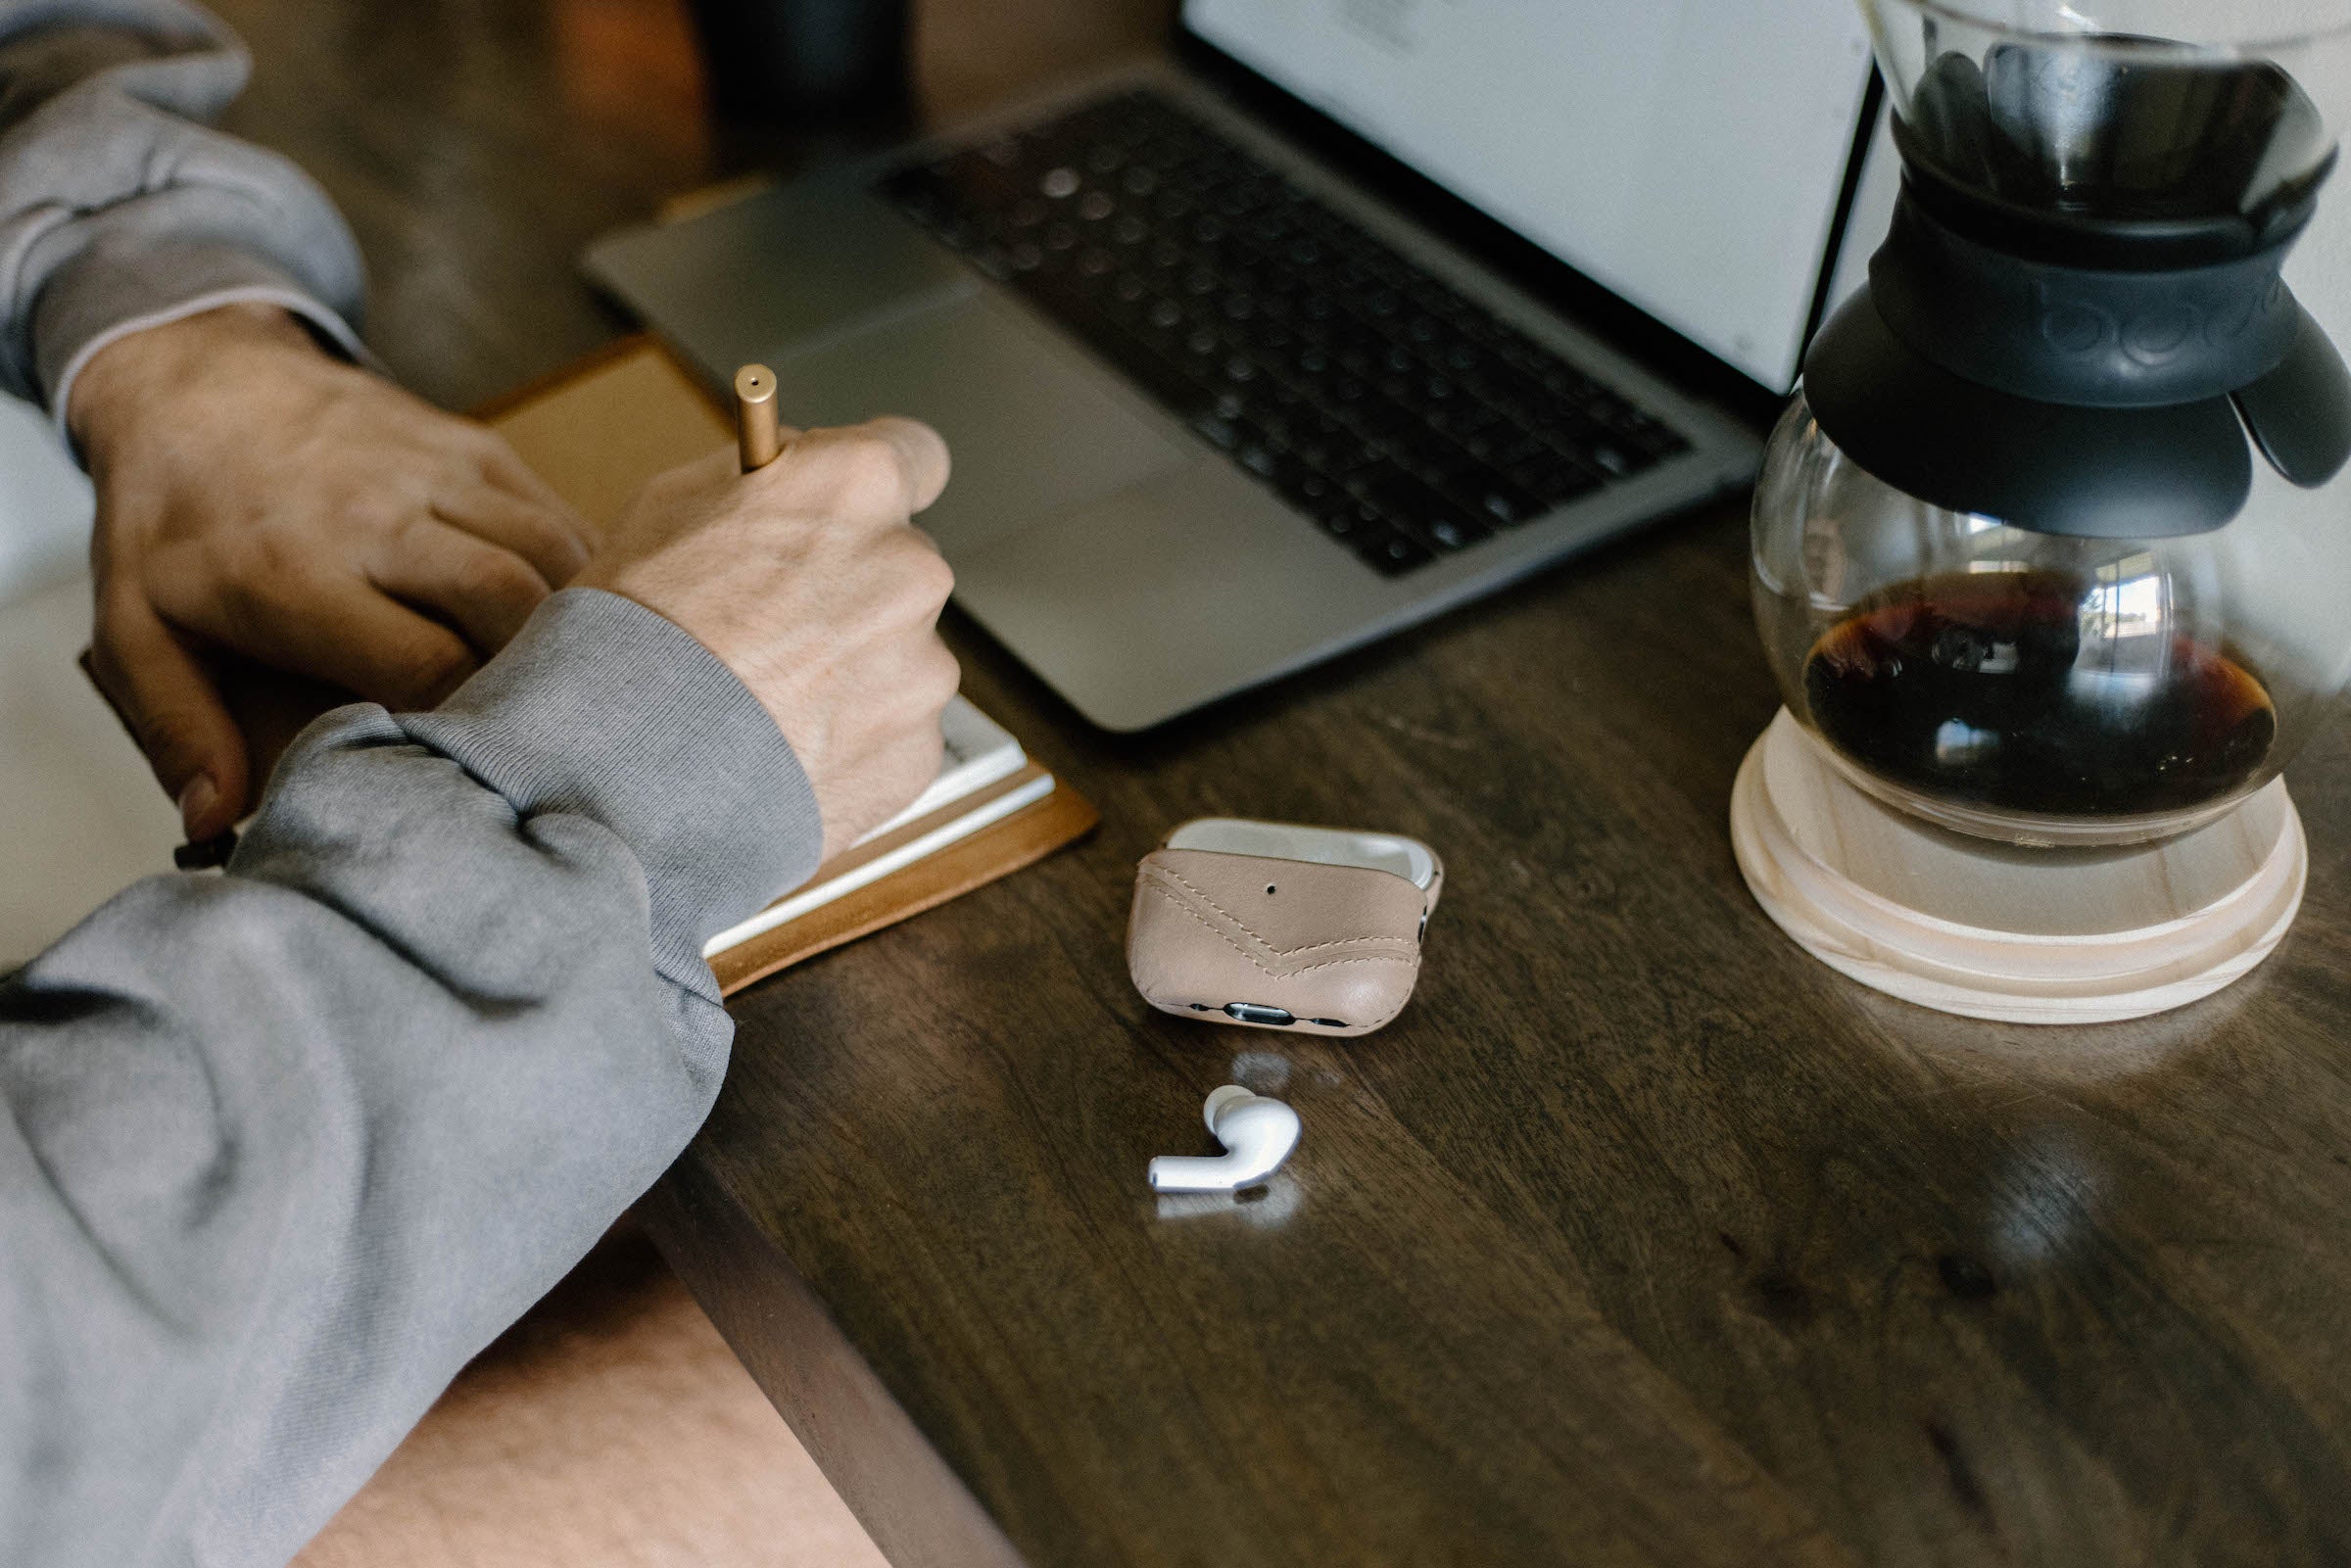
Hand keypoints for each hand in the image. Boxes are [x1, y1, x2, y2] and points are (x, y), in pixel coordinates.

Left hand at [68, 303, 595, 839]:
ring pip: (552, 552)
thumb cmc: (170, 520)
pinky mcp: (475, 448)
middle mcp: (378, 515)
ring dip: (577, 623)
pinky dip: (583, 574)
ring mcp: (436, 472)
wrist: (196, 379)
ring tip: (573, 684)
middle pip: (510, 602)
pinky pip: (558, 515)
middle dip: (539, 674)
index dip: (461, 720)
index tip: (464, 760)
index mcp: (299, 571)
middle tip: (535, 726)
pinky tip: (575, 623)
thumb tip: (215, 815)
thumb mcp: (134, 626)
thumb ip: (177, 724)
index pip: (425, 661)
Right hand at [579, 420, 958, 862]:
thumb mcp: (671, 503)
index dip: (875, 485)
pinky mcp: (918, 748)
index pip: (915, 455)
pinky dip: (851, 737)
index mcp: (858, 486)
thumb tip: (794, 473)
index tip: (852, 508)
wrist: (626, 769)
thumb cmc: (636, 634)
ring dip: (852, 667)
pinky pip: (894, 729)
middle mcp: (910, 568)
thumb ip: (763, 478)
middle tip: (773, 623)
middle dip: (852, 586)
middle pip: (901, 564)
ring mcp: (923, 666)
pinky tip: (783, 743)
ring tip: (766, 697)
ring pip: (899, 652)